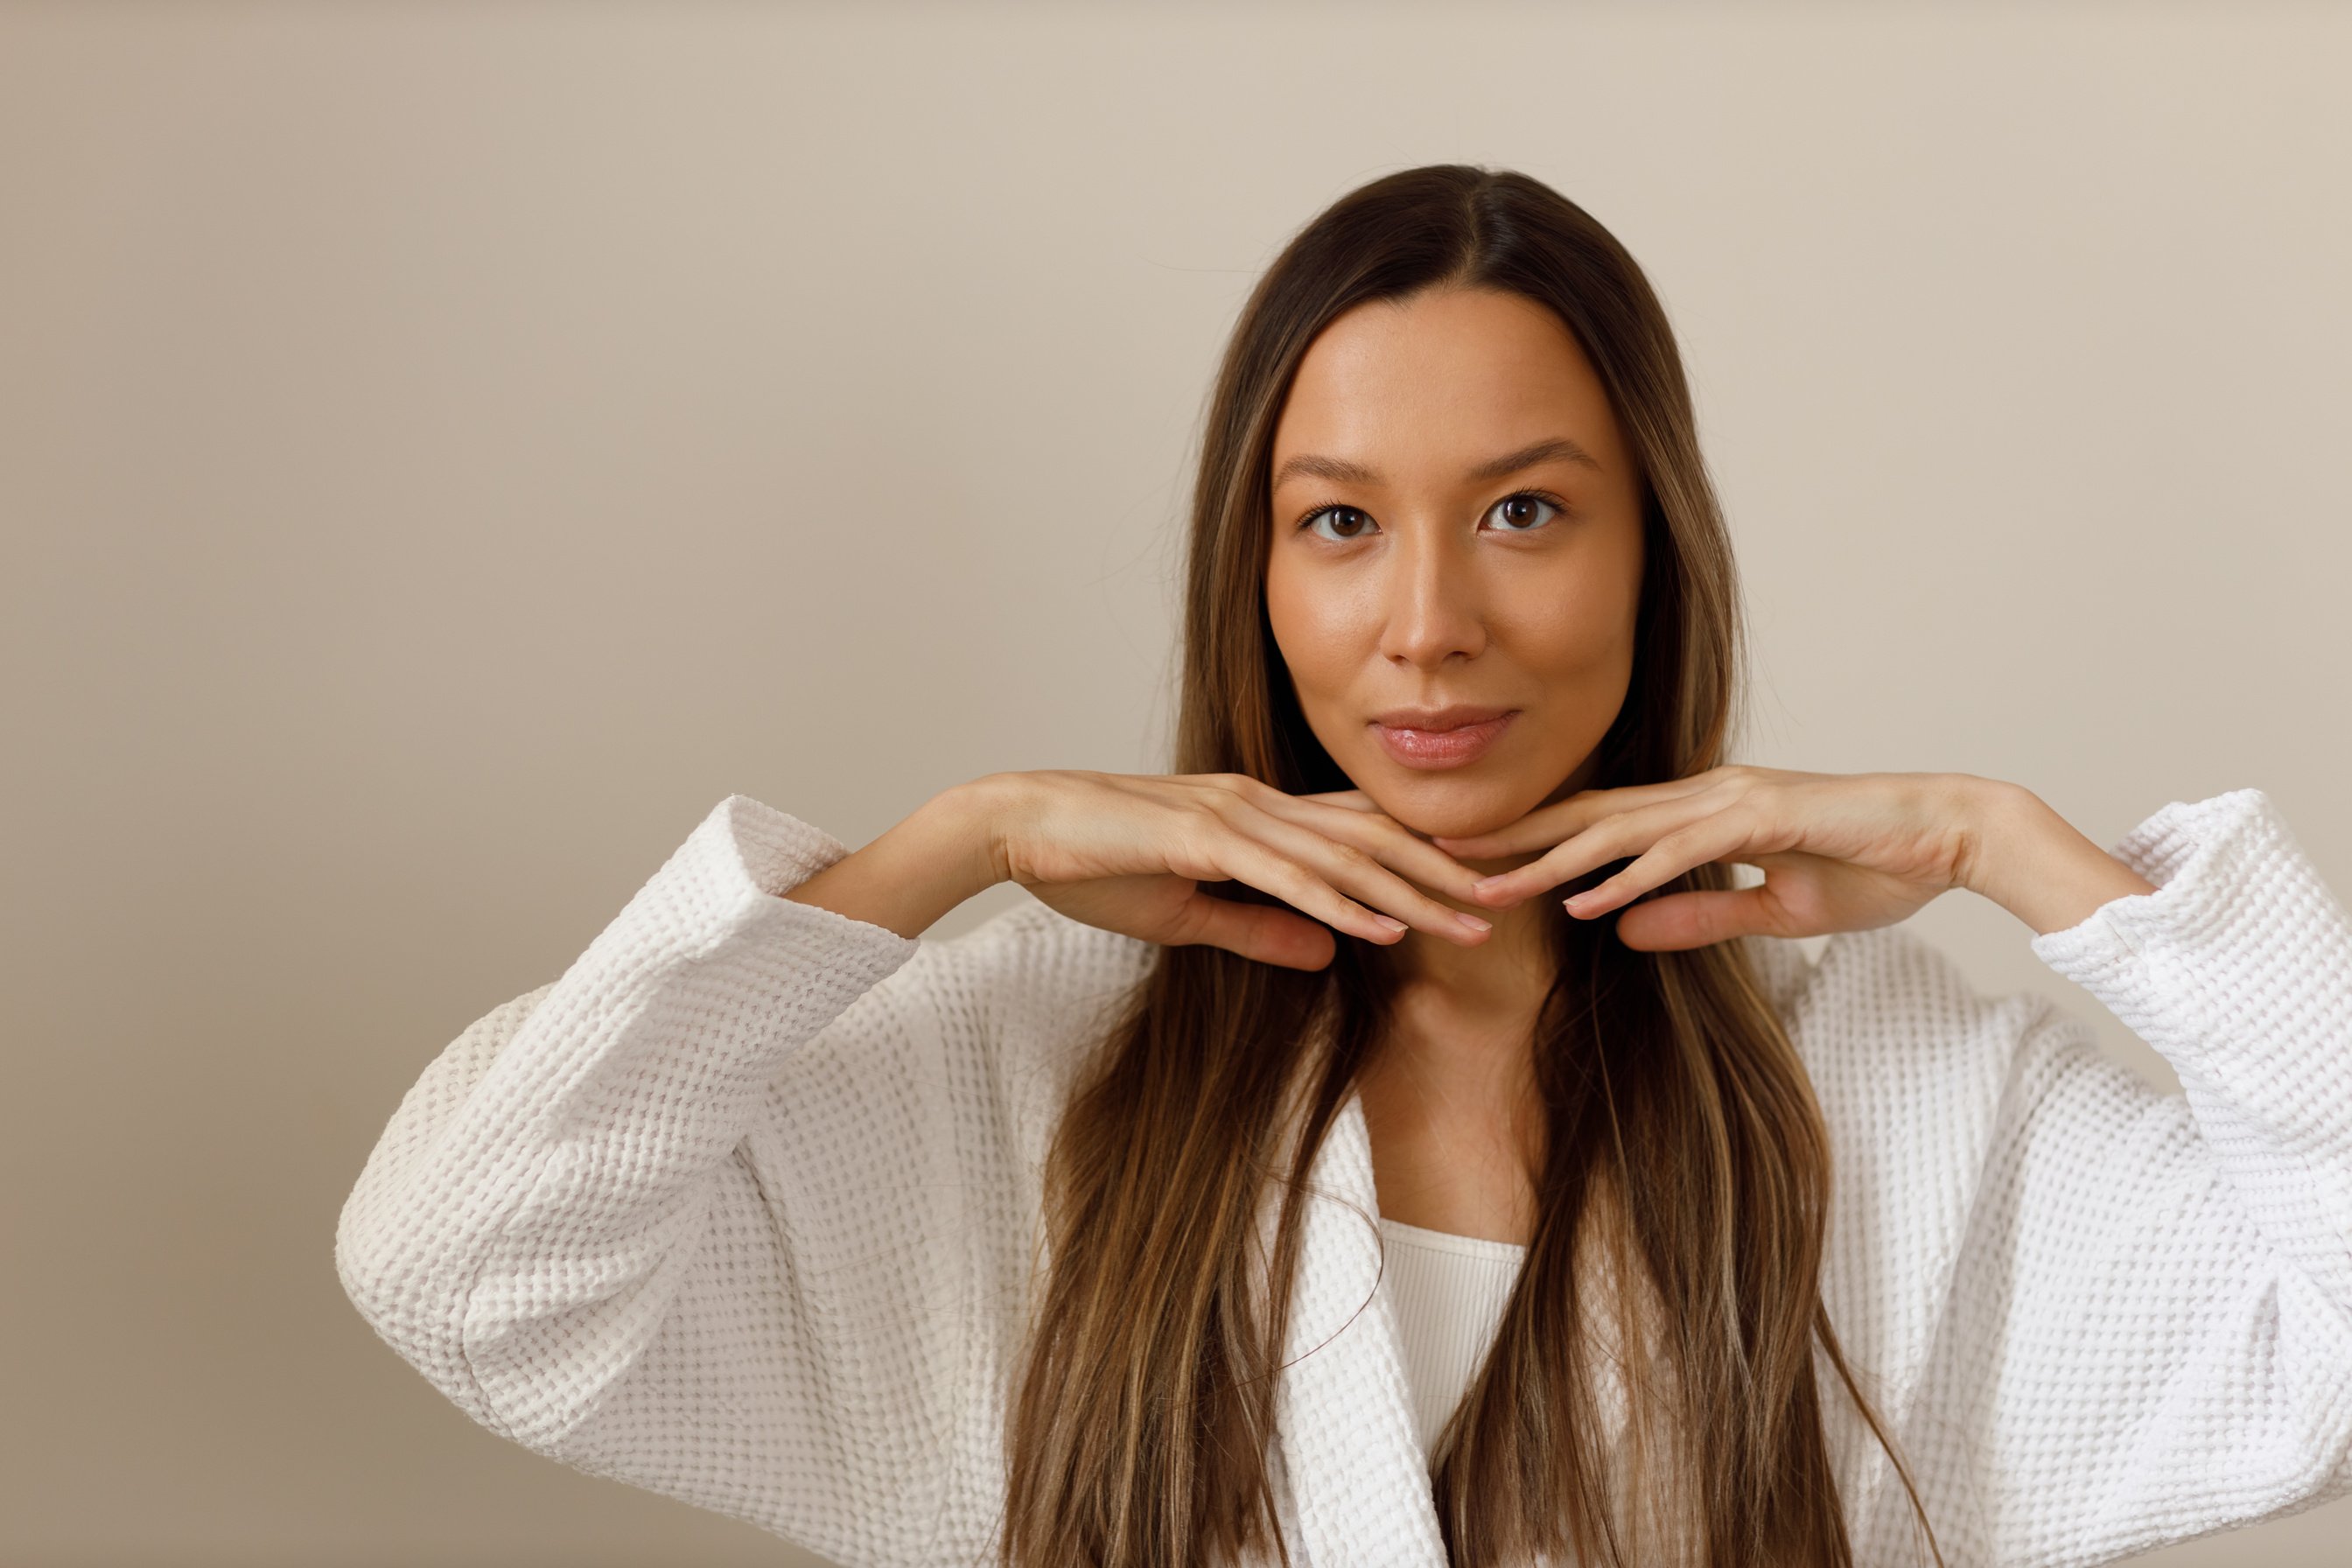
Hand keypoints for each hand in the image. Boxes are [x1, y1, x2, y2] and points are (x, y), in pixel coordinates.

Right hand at [985, 770, 1497, 970]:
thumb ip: (1259, 929)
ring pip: (1345, 858)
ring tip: (1472, 922)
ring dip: (1413, 893)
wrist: (1017, 824)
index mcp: (1258, 815)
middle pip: (1373, 840)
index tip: (1484, 884)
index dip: (1425, 856)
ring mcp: (1234, 817)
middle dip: (1446, 873)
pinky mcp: (1203, 840)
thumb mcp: (1187, 910)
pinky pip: (1286, 878)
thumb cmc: (1091, 863)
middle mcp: (1259, 805)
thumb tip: (1331, 953)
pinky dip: (1341, 904)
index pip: (1359, 834)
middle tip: (1514, 899)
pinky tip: (1383, 928)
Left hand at [1416, 766, 2004, 951]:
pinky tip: (1580, 903)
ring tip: (1484, 886)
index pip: (1595, 826)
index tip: (1466, 860)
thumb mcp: (1771, 910)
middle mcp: (1700, 796)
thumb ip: (1695, 917)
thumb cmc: (1870, 866)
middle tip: (1433, 855)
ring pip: (1616, 831)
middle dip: (1507, 838)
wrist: (1949, 837)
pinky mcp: (1761, 821)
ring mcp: (1728, 802)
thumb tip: (1618, 932)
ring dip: (1545, 860)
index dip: (1528, 840)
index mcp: (1698, 811)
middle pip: (1582, 817)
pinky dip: (1627, 878)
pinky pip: (1680, 854)